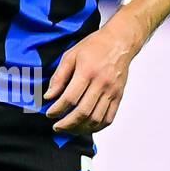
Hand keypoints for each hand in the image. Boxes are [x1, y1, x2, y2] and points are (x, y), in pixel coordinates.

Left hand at [43, 12, 146, 132]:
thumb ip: (59, 77)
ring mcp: (112, 91)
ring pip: (96, 119)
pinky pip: (109, 118)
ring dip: (81, 128)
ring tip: (70, 129)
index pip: (70, 98)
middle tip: (57, 127)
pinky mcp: (119, 96)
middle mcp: (101, 83)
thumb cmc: (95, 46)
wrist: (120, 42)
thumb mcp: (71, 55)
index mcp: (87, 72)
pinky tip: (86, 127)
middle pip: (83, 112)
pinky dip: (97, 127)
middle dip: (67, 124)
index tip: (50, 114)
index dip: (57, 110)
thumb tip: (49, 96)